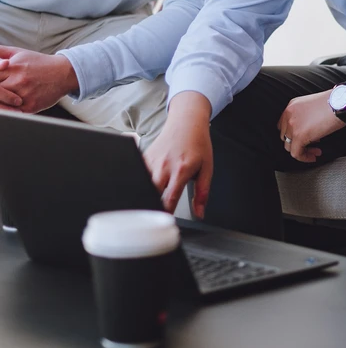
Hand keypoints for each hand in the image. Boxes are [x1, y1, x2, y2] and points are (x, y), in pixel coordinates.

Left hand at [0, 46, 78, 112]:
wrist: (65, 73)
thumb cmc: (41, 63)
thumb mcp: (20, 53)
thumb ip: (1, 52)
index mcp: (13, 67)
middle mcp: (18, 81)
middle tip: (2, 89)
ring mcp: (24, 94)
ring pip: (2, 103)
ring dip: (2, 101)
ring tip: (7, 96)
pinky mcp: (30, 106)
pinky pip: (12, 112)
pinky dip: (10, 109)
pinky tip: (13, 103)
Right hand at [144, 93, 212, 217]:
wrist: (187, 121)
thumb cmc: (198, 143)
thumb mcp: (207, 167)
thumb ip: (203, 192)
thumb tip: (200, 213)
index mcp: (181, 170)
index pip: (169, 199)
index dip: (165, 214)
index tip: (163, 226)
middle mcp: (164, 166)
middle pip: (151, 194)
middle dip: (150, 208)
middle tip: (151, 221)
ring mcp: (152, 161)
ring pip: (141, 185)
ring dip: (143, 196)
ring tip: (143, 209)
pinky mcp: (144, 157)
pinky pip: (137, 174)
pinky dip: (138, 184)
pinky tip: (139, 191)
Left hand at [277, 89, 345, 162]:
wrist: (340, 103)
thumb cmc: (334, 103)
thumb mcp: (313, 106)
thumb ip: (305, 116)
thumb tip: (308, 130)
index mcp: (292, 106)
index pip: (284, 125)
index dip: (294, 134)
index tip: (304, 138)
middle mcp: (289, 114)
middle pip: (285, 136)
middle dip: (297, 143)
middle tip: (311, 145)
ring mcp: (292, 125)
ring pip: (289, 146)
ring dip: (302, 151)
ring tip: (314, 151)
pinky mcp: (299, 135)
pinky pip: (296, 153)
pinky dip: (304, 157)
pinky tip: (314, 155)